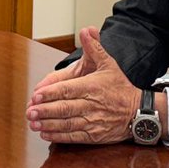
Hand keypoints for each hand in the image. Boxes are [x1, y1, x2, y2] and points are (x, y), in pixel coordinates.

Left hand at [26, 26, 139, 144]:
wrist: (139, 111)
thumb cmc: (121, 87)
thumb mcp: (109, 64)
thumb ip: (94, 48)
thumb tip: (86, 30)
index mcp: (92, 87)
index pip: (68, 90)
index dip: (50, 93)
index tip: (36, 96)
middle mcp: (92, 105)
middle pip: (64, 108)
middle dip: (45, 111)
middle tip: (29, 112)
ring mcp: (93, 122)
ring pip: (67, 124)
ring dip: (48, 125)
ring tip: (33, 124)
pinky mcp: (94, 136)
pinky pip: (74, 137)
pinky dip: (59, 137)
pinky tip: (46, 134)